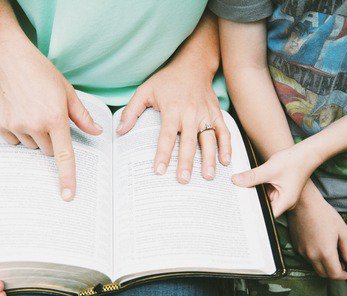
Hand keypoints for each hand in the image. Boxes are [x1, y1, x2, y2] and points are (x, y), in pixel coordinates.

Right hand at [0, 36, 102, 200]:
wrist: (8, 58)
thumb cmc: (41, 72)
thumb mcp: (67, 91)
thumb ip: (82, 116)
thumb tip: (97, 132)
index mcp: (55, 118)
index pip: (64, 155)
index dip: (67, 178)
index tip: (68, 195)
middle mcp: (34, 125)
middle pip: (48, 151)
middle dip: (52, 140)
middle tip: (48, 118)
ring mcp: (15, 126)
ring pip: (32, 146)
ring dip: (35, 136)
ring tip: (32, 111)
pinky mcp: (0, 125)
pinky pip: (15, 141)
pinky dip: (19, 132)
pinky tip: (19, 112)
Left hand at [116, 62, 230, 182]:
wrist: (193, 65)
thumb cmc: (167, 80)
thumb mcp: (145, 90)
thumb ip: (132, 111)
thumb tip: (120, 131)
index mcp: (172, 109)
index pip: (166, 136)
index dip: (163, 154)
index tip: (159, 170)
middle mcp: (190, 113)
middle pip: (188, 142)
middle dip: (186, 162)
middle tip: (183, 180)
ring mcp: (205, 114)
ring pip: (209, 139)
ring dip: (209, 158)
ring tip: (208, 176)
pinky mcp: (216, 113)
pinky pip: (224, 131)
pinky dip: (227, 146)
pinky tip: (226, 161)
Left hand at [231, 144, 319, 216]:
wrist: (305, 152)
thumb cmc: (294, 161)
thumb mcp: (269, 169)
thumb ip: (252, 176)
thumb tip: (235, 180)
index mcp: (285, 202)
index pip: (266, 215)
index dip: (252, 214)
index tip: (239, 211)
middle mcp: (283, 201)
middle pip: (262, 206)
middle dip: (249, 202)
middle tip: (233, 198)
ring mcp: (280, 195)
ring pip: (261, 197)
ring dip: (252, 193)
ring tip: (237, 189)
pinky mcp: (277, 188)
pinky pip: (263, 190)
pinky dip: (256, 186)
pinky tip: (246, 182)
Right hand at [288, 186, 346, 279]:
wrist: (303, 204)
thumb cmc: (324, 214)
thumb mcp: (342, 230)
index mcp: (326, 252)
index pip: (334, 274)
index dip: (342, 276)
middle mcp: (312, 255)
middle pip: (323, 274)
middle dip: (333, 273)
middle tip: (340, 266)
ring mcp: (302, 251)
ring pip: (314, 266)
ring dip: (323, 266)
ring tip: (330, 256)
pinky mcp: (296, 246)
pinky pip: (307, 258)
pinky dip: (315, 259)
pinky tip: (319, 248)